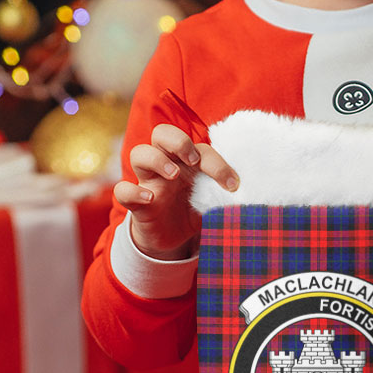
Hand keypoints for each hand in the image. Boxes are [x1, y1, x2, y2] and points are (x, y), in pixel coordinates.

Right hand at [113, 123, 237, 259]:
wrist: (173, 240)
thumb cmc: (194, 210)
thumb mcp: (213, 201)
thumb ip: (225, 194)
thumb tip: (250, 195)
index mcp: (187, 161)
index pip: (199, 147)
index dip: (217, 163)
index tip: (232, 185)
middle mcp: (166, 164)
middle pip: (162, 133)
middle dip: (178, 141)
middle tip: (193, 160)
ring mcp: (148, 181)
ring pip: (139, 153)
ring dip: (157, 159)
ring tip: (174, 175)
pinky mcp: (135, 203)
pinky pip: (122, 190)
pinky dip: (132, 191)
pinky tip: (150, 199)